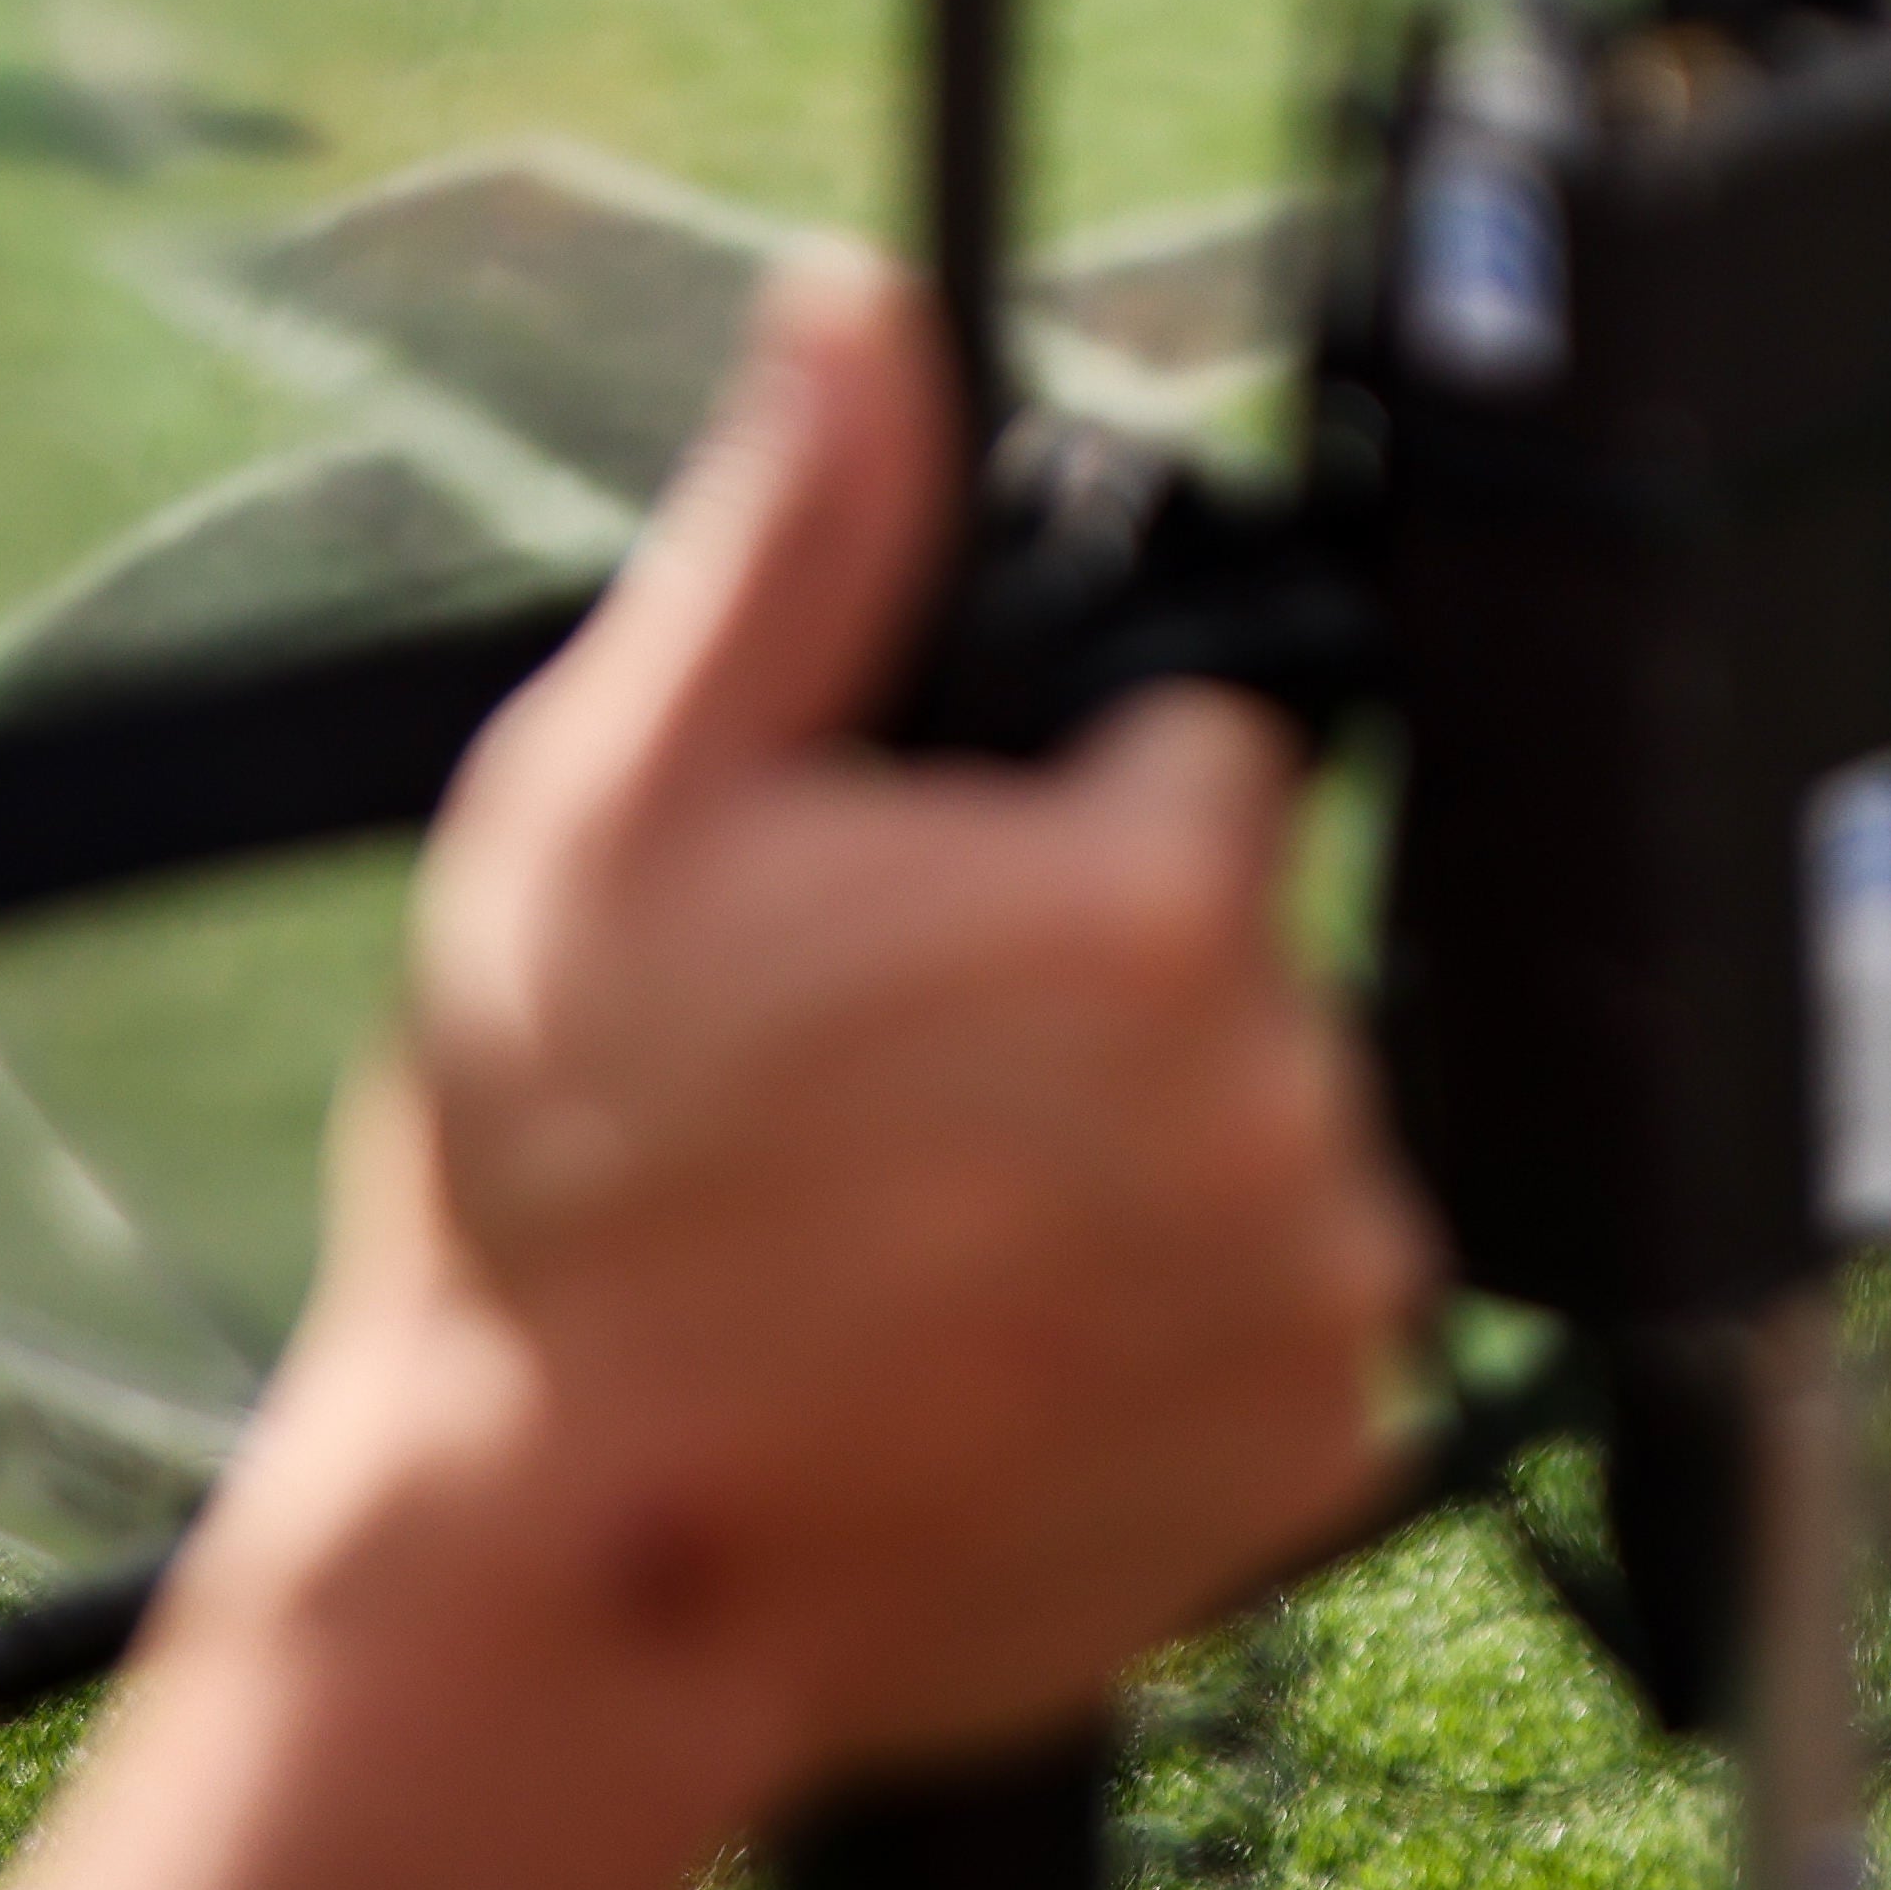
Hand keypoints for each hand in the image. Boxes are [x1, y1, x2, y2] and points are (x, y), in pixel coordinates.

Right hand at [254, 249, 1433, 1813]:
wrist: (558, 1570)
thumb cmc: (559, 1198)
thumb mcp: (615, 820)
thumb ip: (800, 551)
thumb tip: (860, 319)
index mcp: (1151, 909)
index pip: (1209, 760)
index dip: (1065, 826)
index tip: (928, 928)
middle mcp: (1287, 1091)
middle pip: (1247, 955)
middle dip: (1105, 1001)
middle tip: (901, 1110)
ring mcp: (1326, 1282)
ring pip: (1279, 1132)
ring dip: (1151, 1167)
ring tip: (939, 1248)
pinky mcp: (1331, 1439)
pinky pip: (1295, 1315)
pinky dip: (1184, 1330)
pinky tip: (1011, 1356)